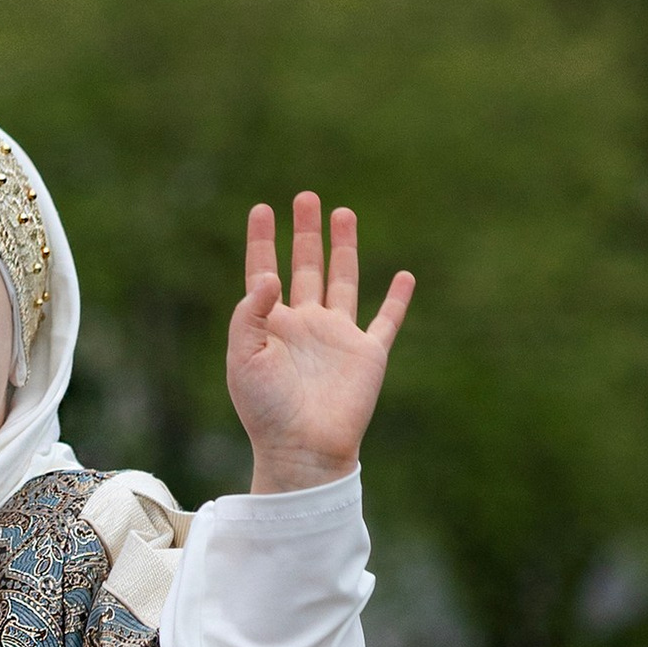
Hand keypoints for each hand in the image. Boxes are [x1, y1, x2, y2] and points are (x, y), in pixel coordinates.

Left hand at [228, 194, 413, 493]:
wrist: (303, 449)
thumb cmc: (266, 411)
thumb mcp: (243, 358)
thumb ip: (250, 313)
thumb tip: (270, 276)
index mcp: (272, 326)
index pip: (264, 273)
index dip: (262, 241)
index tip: (262, 208)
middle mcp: (305, 325)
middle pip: (307, 266)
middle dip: (306, 232)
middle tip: (306, 197)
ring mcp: (338, 338)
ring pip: (343, 281)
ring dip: (343, 248)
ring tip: (343, 212)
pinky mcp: (367, 354)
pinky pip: (386, 320)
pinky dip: (397, 299)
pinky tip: (404, 276)